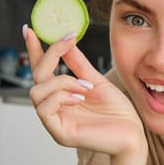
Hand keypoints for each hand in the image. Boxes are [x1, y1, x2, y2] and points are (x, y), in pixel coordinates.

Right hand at [23, 25, 145, 156]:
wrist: (133, 133)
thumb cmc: (117, 111)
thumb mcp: (96, 80)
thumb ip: (78, 64)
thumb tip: (66, 41)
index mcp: (61, 95)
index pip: (42, 71)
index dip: (34, 50)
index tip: (30, 30)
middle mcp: (54, 108)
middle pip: (36, 77)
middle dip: (50, 56)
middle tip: (67, 42)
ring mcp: (54, 122)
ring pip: (37, 92)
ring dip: (61, 81)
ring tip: (84, 86)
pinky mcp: (60, 133)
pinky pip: (45, 109)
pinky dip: (61, 97)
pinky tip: (79, 98)